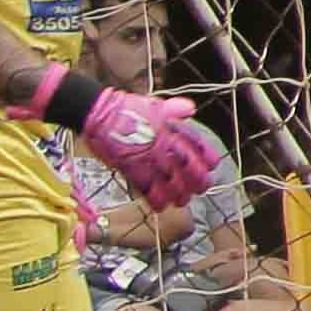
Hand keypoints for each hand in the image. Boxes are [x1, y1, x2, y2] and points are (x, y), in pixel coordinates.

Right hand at [74, 84, 222, 216]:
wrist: (99, 113)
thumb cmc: (125, 108)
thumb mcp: (154, 104)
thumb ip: (174, 109)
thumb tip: (190, 109)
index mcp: (173, 129)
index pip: (200, 146)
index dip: (209, 159)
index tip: (211, 166)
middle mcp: (165, 145)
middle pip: (190, 169)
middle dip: (198, 182)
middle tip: (201, 189)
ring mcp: (149, 158)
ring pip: (172, 183)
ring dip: (179, 195)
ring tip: (181, 201)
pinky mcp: (132, 169)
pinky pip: (148, 189)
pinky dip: (156, 200)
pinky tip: (160, 206)